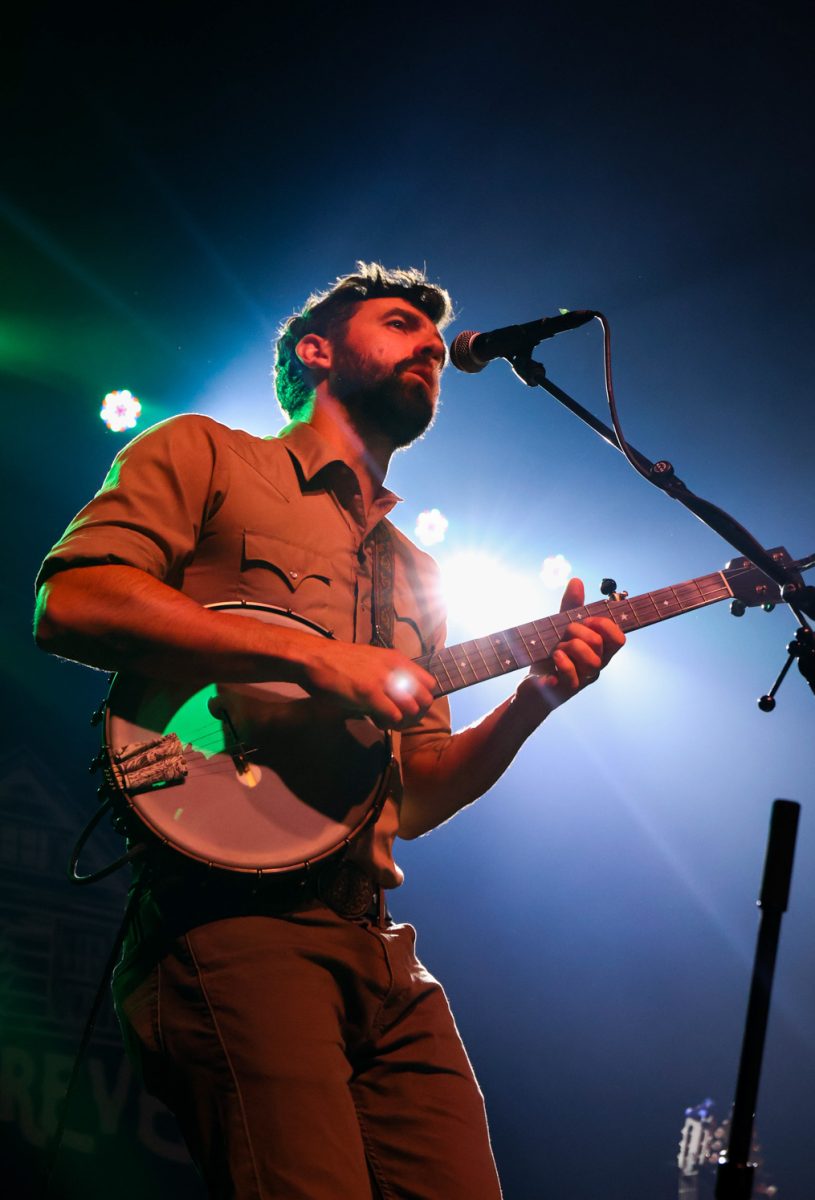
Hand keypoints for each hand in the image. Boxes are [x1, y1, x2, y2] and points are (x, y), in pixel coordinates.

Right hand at [304, 639, 437, 730]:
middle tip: (399, 720)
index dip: (421, 700)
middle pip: (425, 699)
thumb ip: (388, 675)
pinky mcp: (369, 692)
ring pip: (412, 709)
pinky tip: (375, 720)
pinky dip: (387, 723)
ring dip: (401, 721)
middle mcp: (395, 668)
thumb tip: (399, 696)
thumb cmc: (339, 662)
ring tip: (387, 721)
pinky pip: (393, 715)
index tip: (407, 707)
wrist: (314, 657)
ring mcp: (383, 680)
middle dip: (415, 714)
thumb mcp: (372, 661)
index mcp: (397, 659)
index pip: (429, 683)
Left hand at [518, 577, 624, 716]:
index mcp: (599, 651)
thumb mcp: (559, 628)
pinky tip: (554, 658)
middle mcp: (596, 666)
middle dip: (577, 631)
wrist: (532, 685)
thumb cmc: (550, 656)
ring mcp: (583, 679)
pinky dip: (561, 661)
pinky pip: (571, 673)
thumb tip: (577, 580)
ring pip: (588, 657)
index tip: (587, 620)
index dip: (605, 625)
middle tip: (563, 635)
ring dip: (567, 647)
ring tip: (556, 650)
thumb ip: (571, 607)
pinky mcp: (567, 689)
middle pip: (598, 642)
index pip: (619, 638)